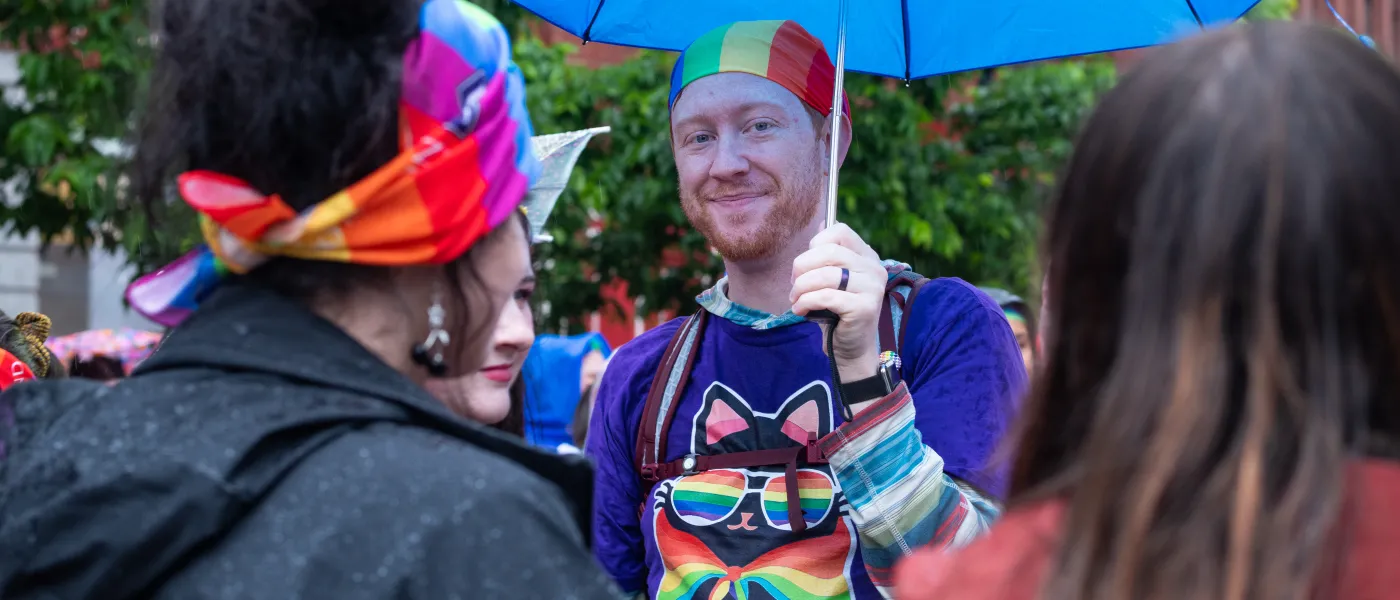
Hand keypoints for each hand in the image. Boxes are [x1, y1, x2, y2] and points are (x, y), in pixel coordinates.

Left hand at [790, 223, 883, 382]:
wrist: (851, 348)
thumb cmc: (836, 312)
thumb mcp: (832, 280)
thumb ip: (828, 254)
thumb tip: (821, 222)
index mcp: (867, 256)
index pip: (839, 231)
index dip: (815, 245)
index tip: (805, 266)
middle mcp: (874, 268)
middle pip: (828, 251)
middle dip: (801, 268)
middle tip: (794, 286)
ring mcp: (872, 287)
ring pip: (825, 275)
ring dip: (801, 288)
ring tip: (796, 299)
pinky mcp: (865, 307)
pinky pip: (826, 296)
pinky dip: (806, 302)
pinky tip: (801, 310)